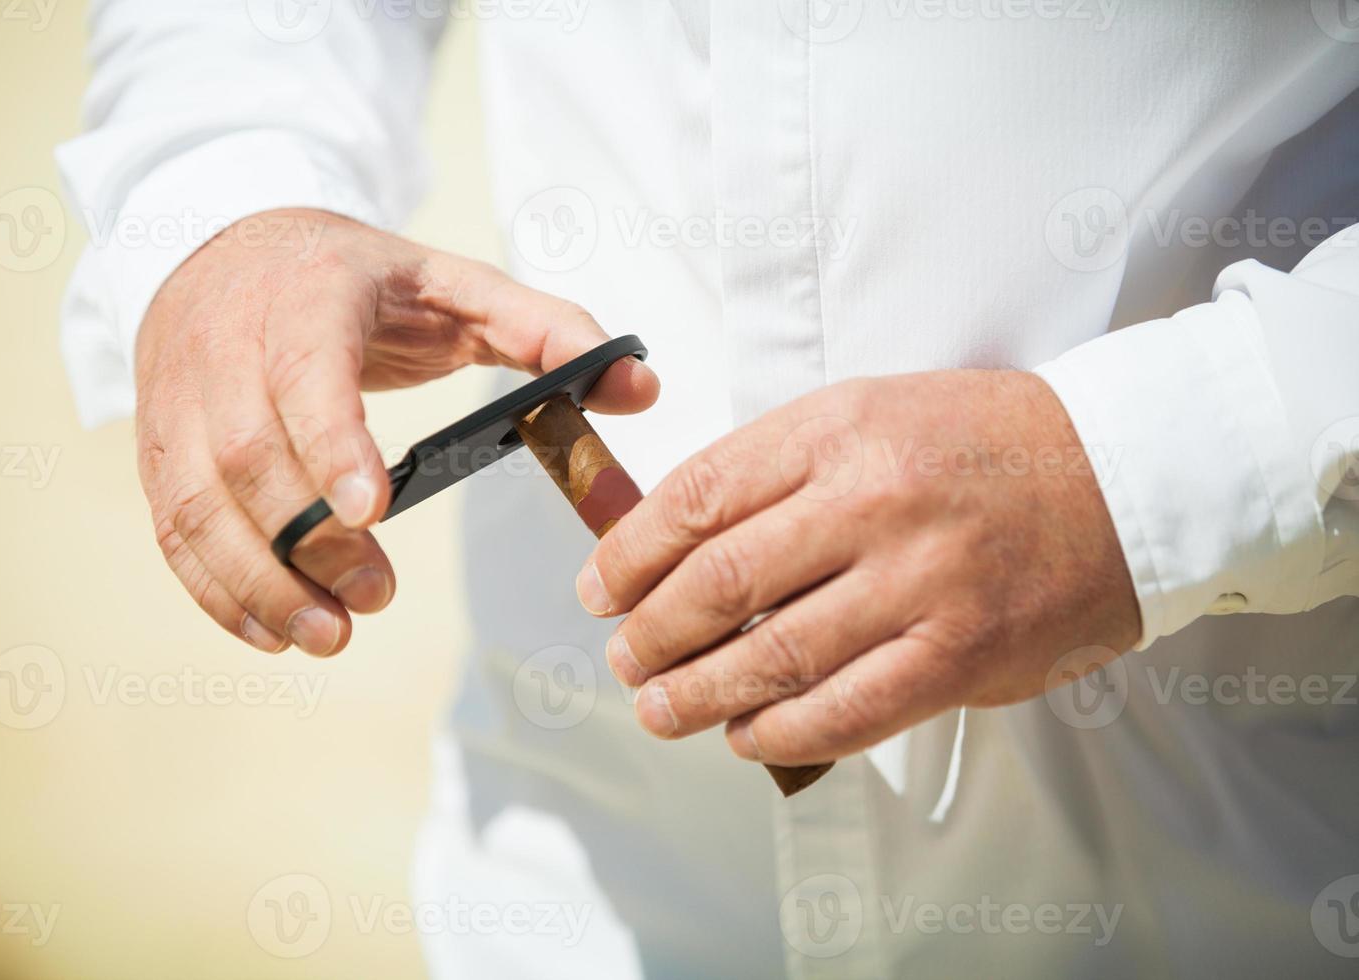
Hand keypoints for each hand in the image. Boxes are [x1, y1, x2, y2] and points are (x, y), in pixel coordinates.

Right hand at [135, 209, 657, 655]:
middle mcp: (228, 349)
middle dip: (312, 541)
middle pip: (252, 456)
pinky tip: (270, 634)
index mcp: (308, 301)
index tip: (372, 512)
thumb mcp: (452, 284)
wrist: (224, 244)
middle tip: (378, 597)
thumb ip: (547, 329)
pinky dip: (214, 590)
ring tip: (326, 636)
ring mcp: (182, 401)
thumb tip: (641, 386)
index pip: (307, 373)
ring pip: (199, 504)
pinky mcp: (160, 447)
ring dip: (259, 583)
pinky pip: (172, 530)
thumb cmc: (353, 279)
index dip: (331, 442)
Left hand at [576, 371, 1137, 765]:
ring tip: (659, 708)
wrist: (1121, 473)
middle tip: (623, 656)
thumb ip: (780, 469)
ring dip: (696, 693)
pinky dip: (779, 734)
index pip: (698, 496)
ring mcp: (920, 582)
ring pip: (772, 655)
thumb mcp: (871, 413)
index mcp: (839, 427)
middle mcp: (873, 500)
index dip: (630, 552)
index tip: (601, 585)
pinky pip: (844, 712)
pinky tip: (745, 735)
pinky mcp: (960, 654)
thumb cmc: (984, 444)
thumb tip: (680, 543)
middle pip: (720, 581)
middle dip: (651, 631)